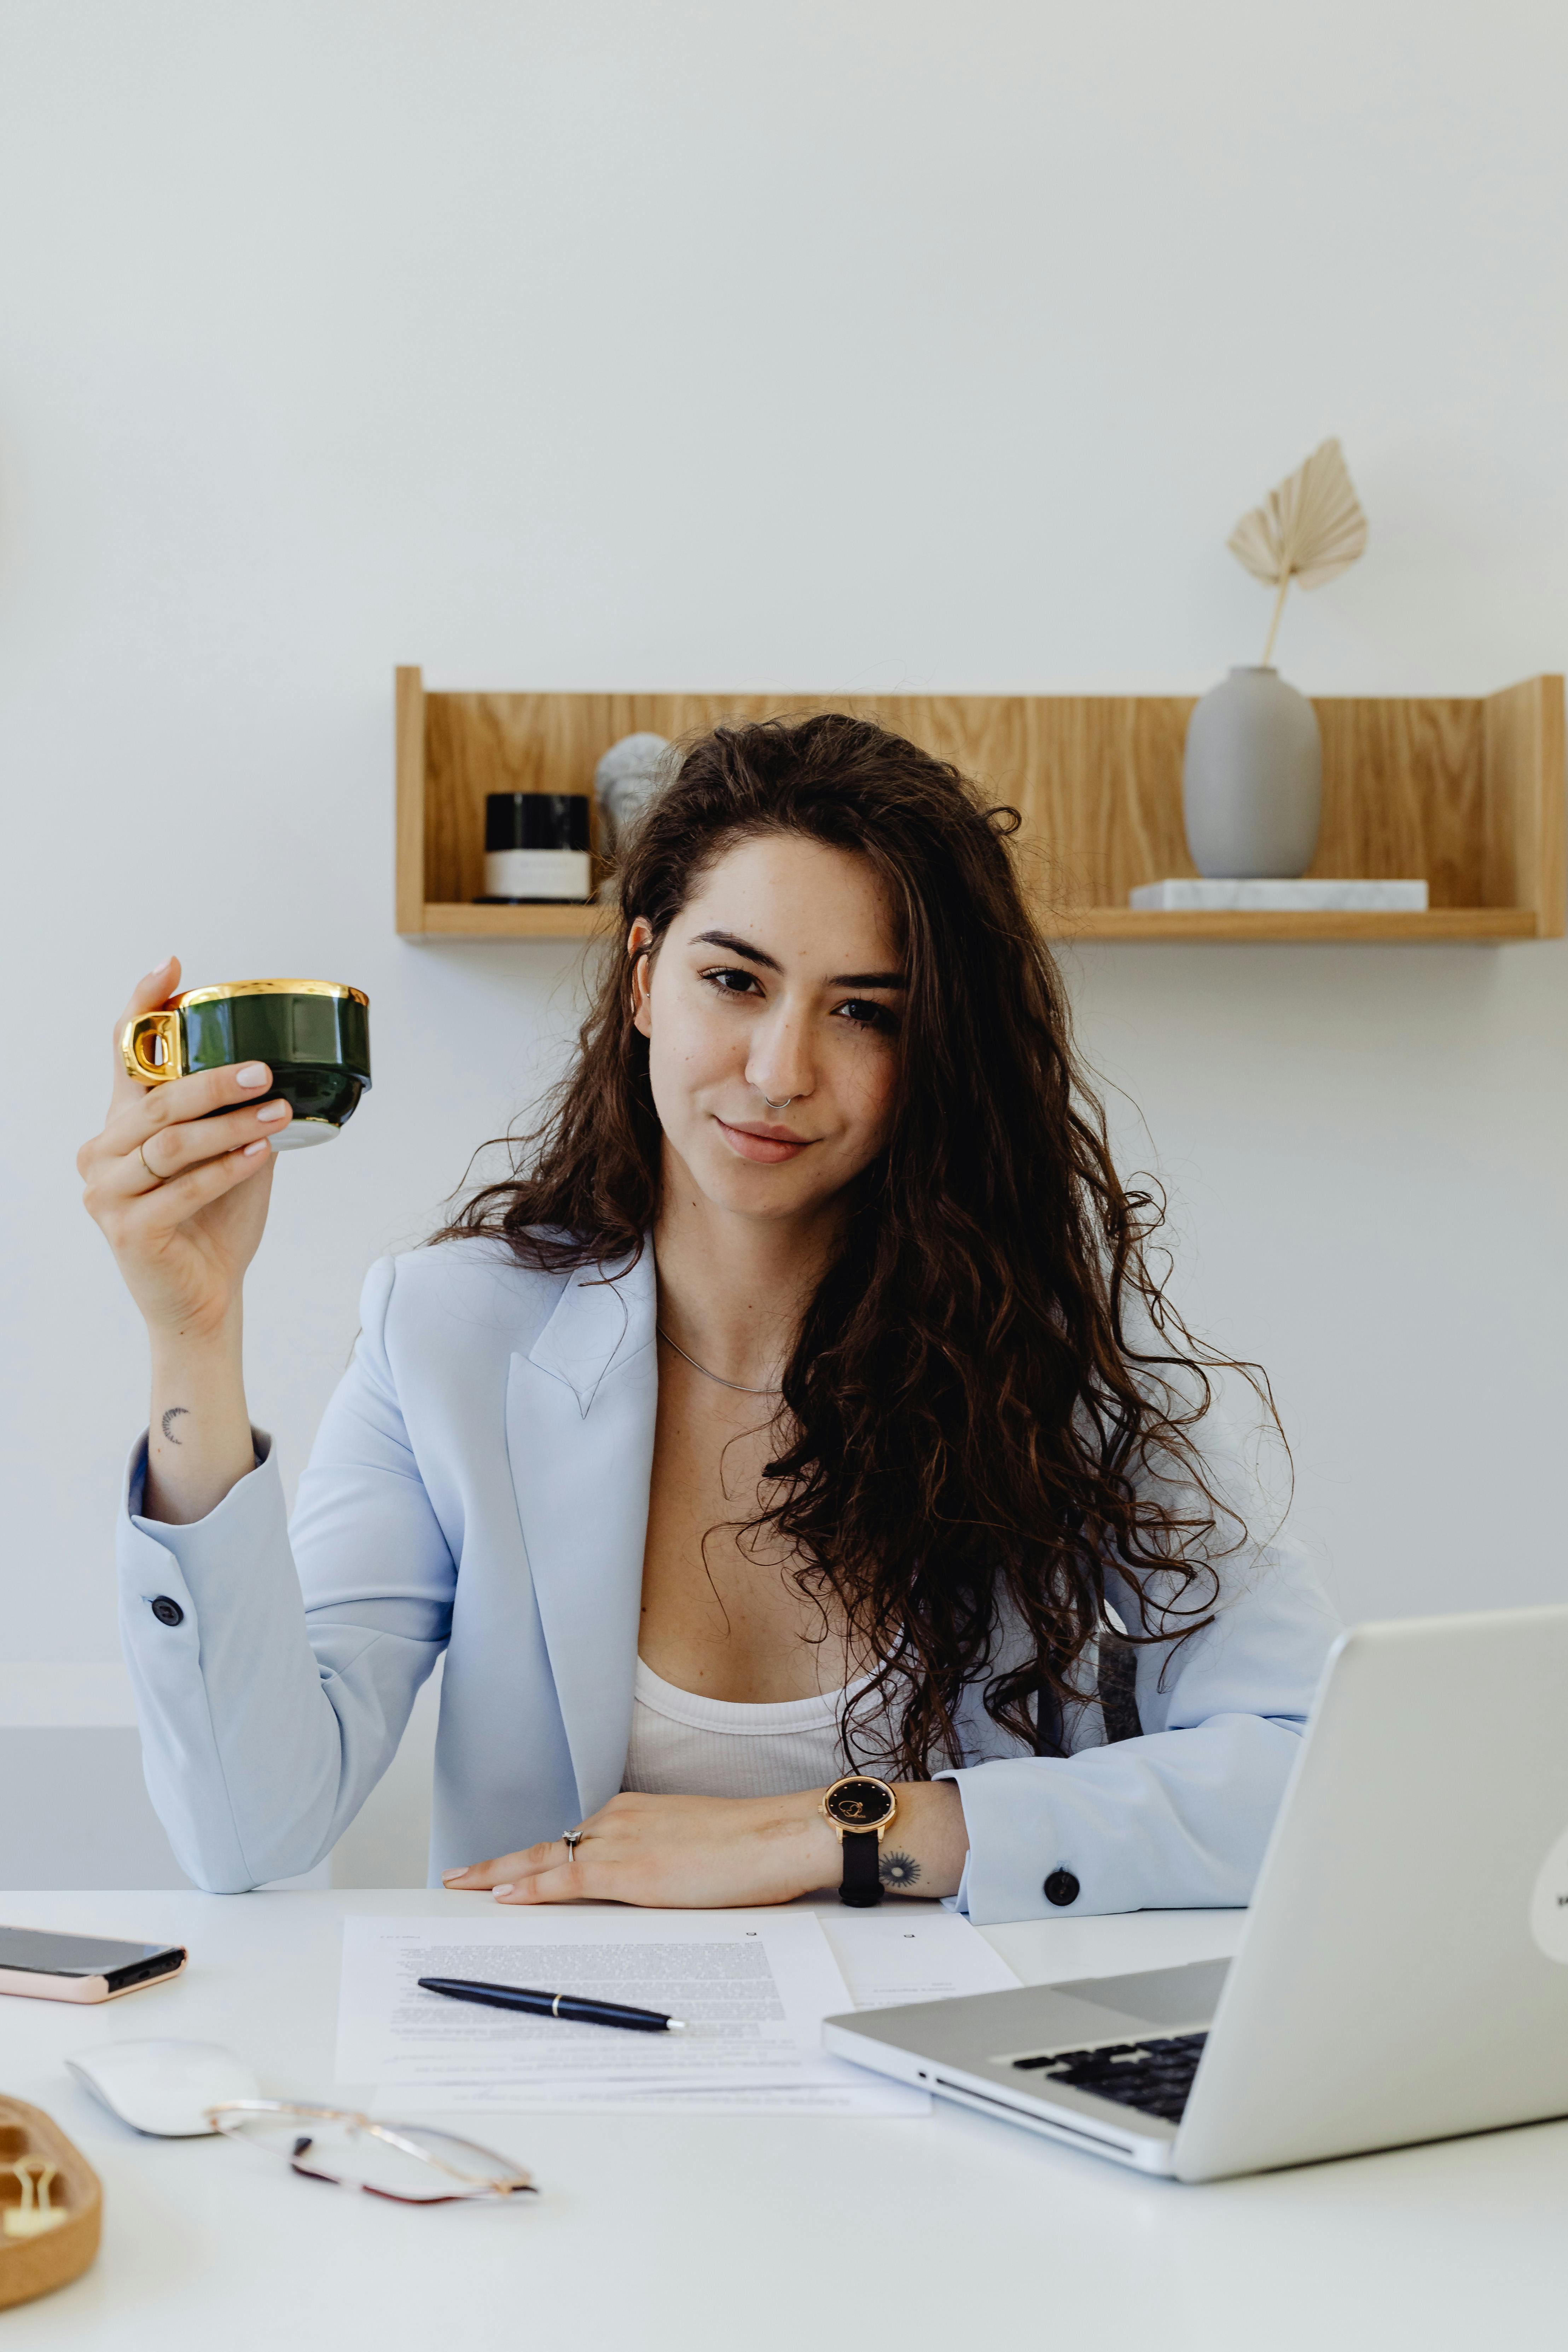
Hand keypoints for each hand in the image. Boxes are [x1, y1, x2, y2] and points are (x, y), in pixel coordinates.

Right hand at [78, 958, 292, 1343]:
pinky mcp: (127, 1229)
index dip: (142, 1005)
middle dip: (212, 1081)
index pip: (123, 1055)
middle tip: (263, 1070)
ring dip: (229, 1126)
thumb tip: (276, 1067)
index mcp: (121, 1126)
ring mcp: (106, 1192)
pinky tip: (258, 1154)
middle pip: (155, 1101)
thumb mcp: (227, 1156)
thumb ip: (232, 1115)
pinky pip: (181, 1189)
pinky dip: (225, 1168)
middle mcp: (102, 1153)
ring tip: (276, 1113)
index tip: (171, 966)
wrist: (203, 1298)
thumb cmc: (214, 1224)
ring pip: (169, 1144)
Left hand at [442, 1781, 967, 1908]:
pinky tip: (503, 1895)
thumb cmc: (753, 1846)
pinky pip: (566, 1879)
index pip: (571, 1838)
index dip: (533, 1856)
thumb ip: (661, 1861)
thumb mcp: (696, 1848)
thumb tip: (648, 1885)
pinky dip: (531, 1886)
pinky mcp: (630, 1869)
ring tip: (463, 1887)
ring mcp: (622, 1841)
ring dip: (503, 1874)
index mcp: (637, 1814)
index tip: (503, 1868)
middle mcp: (621, 1820)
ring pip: (547, 1858)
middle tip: (459, 1877)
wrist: (784, 1835)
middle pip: (548, 1845)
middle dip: (501, 1863)